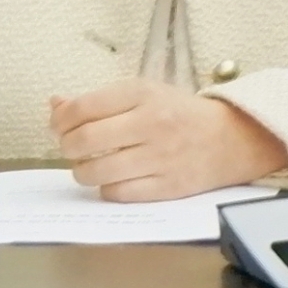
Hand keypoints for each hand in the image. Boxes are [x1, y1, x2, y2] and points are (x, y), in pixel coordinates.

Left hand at [46, 78, 287, 200]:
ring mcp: (160, 157)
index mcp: (142, 94)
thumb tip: (54, 105)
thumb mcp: (142, 94)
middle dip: (66, 147)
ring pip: (96, 171)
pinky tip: (112, 179)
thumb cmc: (179, 114)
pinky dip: (107, 188)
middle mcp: (150, 124)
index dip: (60, 121)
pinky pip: (118, 193)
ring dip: (82, 171)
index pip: (83, 108)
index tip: (58, 127)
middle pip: (84, 141)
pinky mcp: (167, 187)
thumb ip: (97, 100)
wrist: (232, 139)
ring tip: (88, 166)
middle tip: (70, 148)